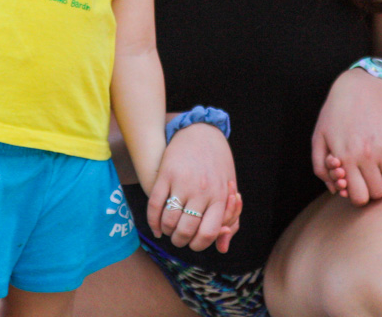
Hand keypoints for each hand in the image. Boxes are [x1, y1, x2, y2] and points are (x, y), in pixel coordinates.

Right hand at [145, 123, 240, 252]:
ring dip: (167, 231)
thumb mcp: (228, 189)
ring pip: (170, 220)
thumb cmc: (217, 164)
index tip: (194, 243)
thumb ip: (228, 219)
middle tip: (179, 239)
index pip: (208, 233)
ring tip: (168, 231)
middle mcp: (202, 191)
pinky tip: (156, 228)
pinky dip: (153, 221)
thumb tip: (222, 248)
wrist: (201, 132)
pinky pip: (155, 205)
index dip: (199, 244)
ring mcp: (183, 182)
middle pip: (186, 230)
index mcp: (220, 196)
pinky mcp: (166, 174)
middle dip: (180, 241)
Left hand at [311, 69, 381, 205]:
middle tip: (365, 179)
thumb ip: (321, 167)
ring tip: (376, 171)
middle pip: (377, 193)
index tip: (355, 187)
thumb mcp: (319, 138)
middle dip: (370, 190)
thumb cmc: (335, 115)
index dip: (357, 197)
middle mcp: (366, 155)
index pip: (358, 197)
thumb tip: (335, 189)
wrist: (359, 89)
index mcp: (345, 158)